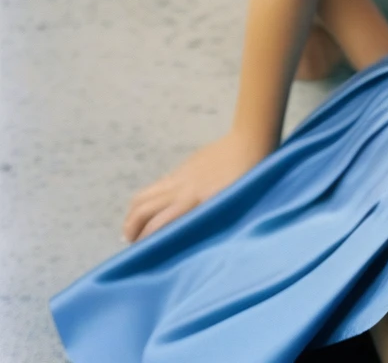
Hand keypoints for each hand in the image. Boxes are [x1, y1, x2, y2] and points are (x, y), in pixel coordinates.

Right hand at [123, 130, 272, 242]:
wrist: (250, 141)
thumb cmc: (249, 179)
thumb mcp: (230, 206)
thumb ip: (207, 219)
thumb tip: (190, 235)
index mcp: (192, 201)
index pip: (156, 224)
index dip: (144, 240)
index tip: (139, 254)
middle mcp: (181, 188)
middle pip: (142, 207)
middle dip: (131, 226)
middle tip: (130, 242)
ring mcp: (181, 174)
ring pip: (146, 193)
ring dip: (135, 211)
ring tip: (134, 227)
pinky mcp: (185, 165)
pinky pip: (160, 184)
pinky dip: (150, 197)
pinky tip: (155, 207)